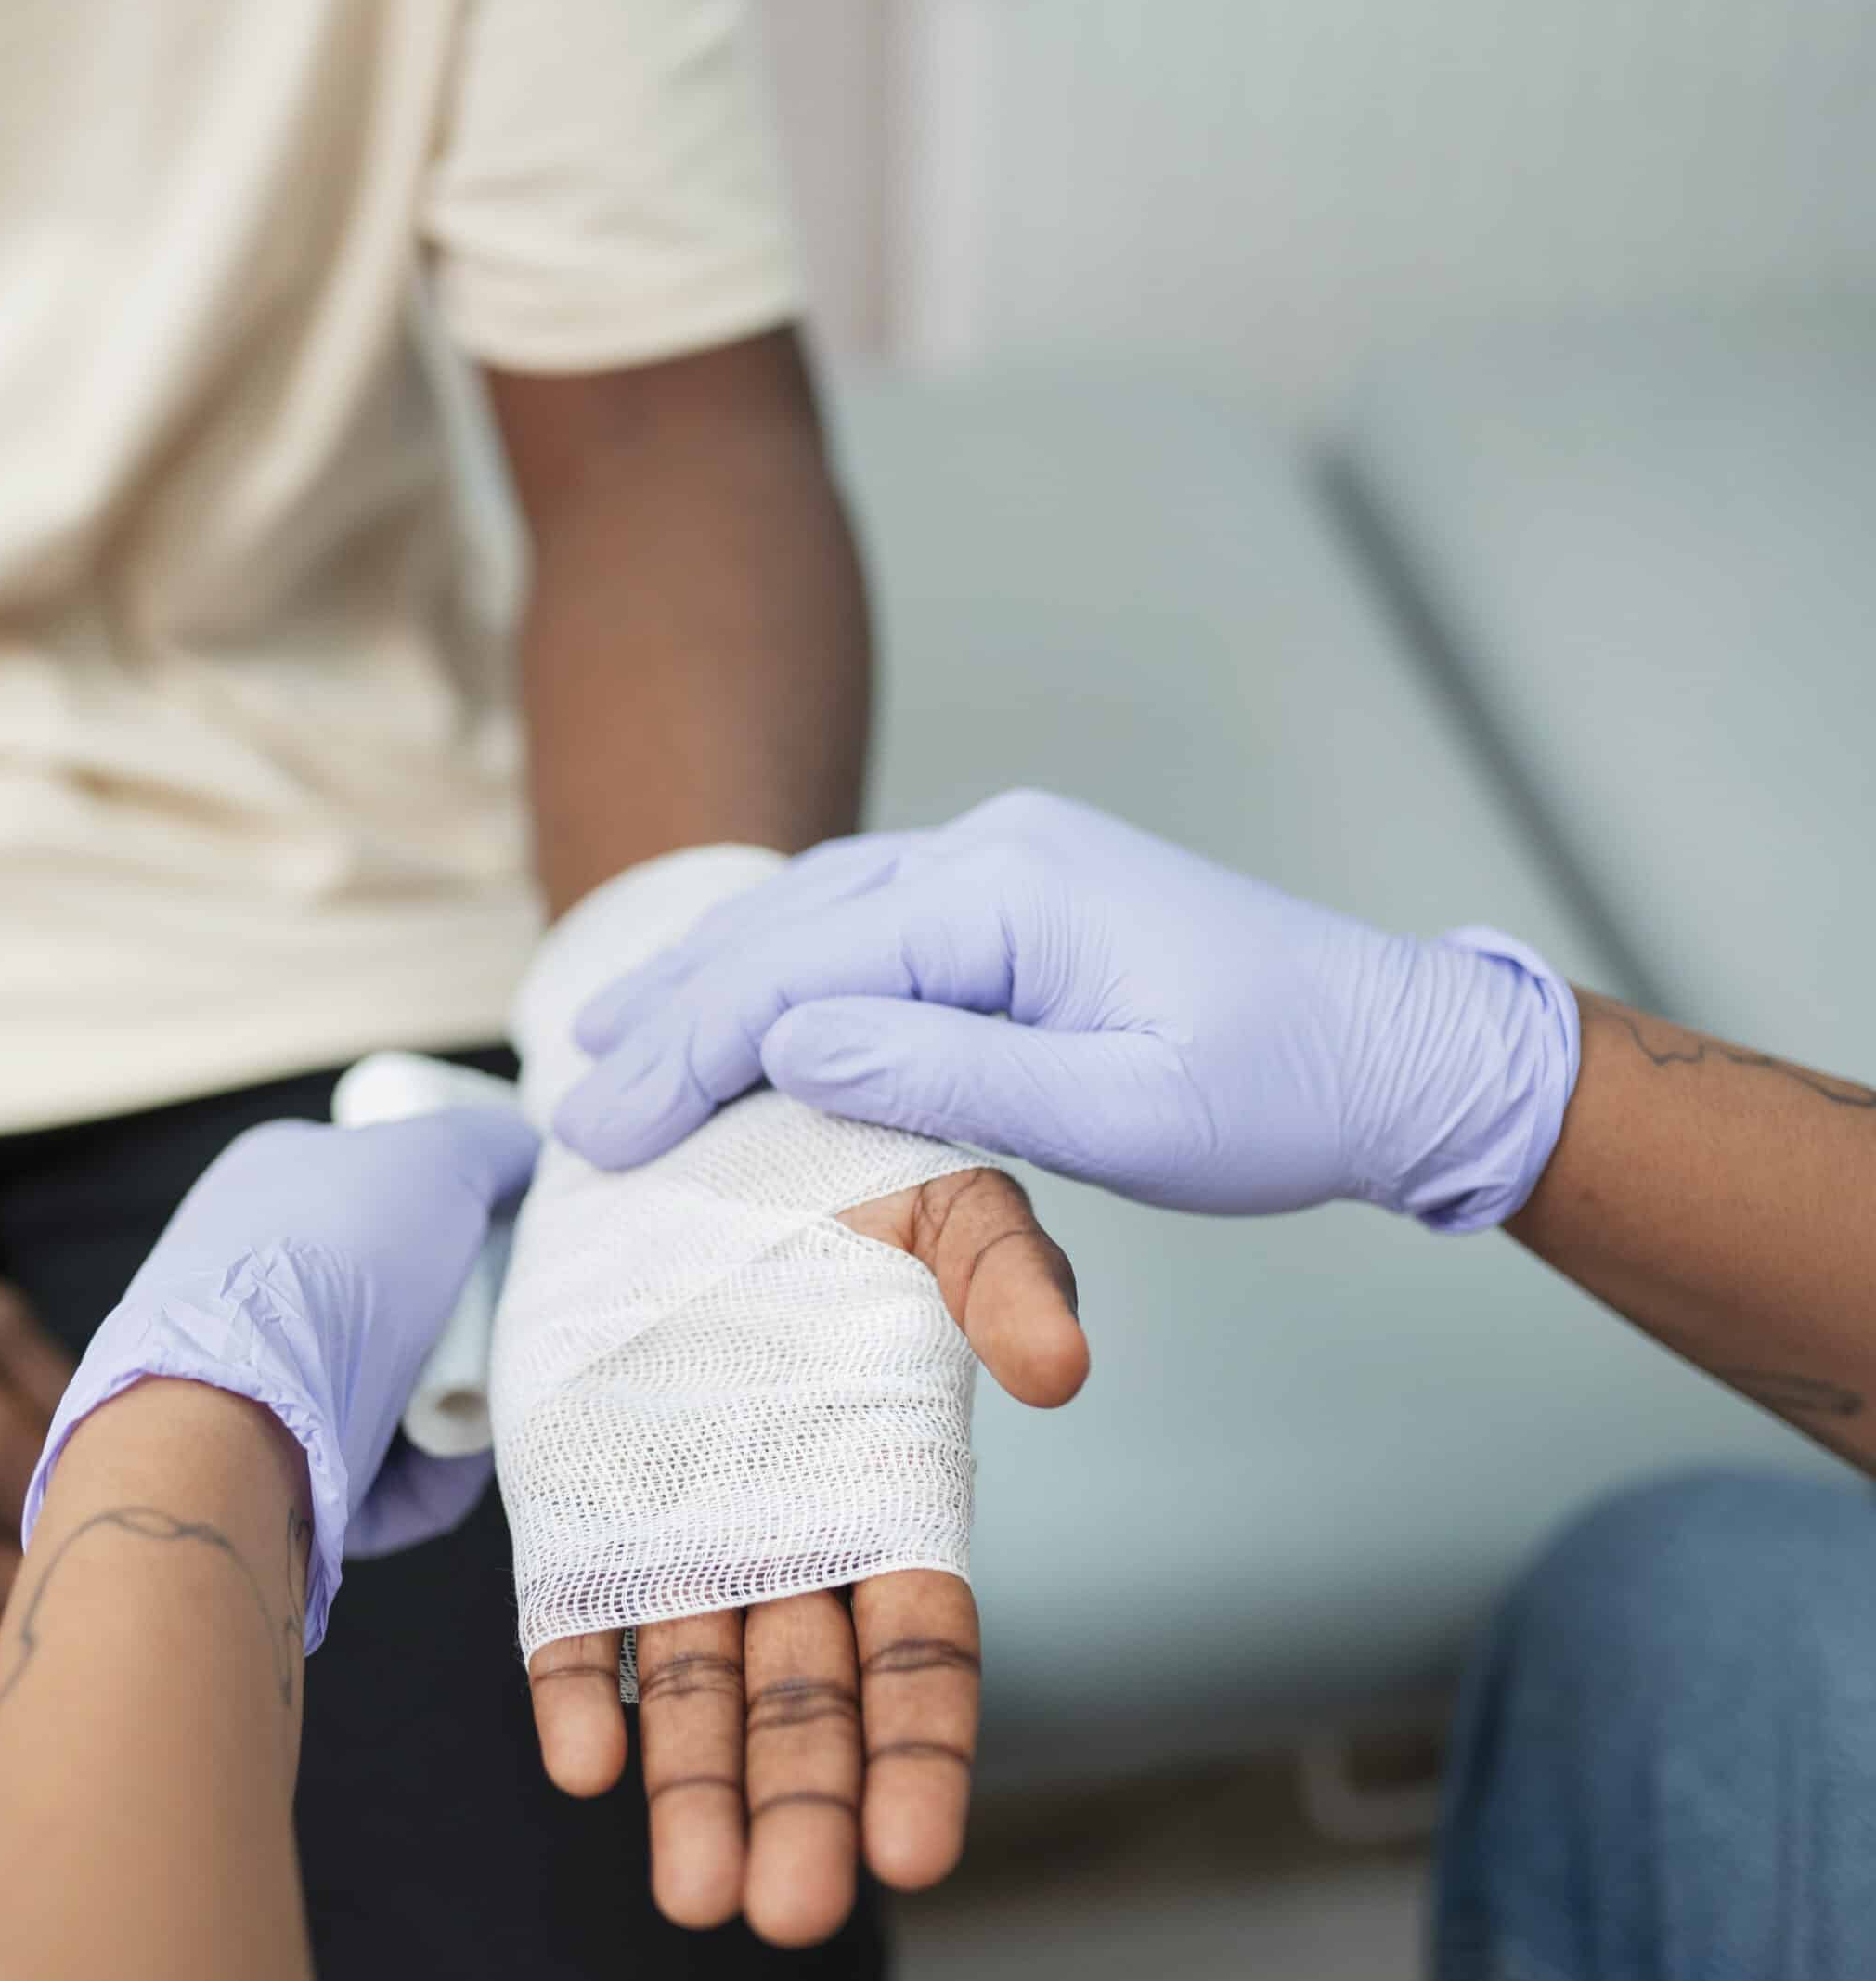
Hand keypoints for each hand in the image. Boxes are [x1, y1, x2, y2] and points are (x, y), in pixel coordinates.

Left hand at [31, 1108, 539, 1647]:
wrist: (241, 1404)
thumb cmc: (331, 1256)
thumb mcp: (431, 1153)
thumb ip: (490, 1142)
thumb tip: (525, 1154)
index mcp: (271, 1185)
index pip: (380, 1185)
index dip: (453, 1204)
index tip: (510, 1231)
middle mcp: (261, 1281)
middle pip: (406, 1296)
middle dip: (471, 1316)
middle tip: (516, 1316)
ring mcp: (268, 1382)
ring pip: (404, 1389)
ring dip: (462, 1396)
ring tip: (493, 1391)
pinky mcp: (288, 1473)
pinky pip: (391, 1472)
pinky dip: (435, 1470)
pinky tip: (459, 1455)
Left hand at [528, 1160, 1085, 1945]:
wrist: (680, 1114)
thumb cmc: (833, 1162)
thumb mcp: (944, 1195)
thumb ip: (1010, 1272)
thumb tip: (1064, 1369)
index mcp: (892, 1490)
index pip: (917, 1652)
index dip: (919, 1752)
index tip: (916, 1851)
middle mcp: (789, 1536)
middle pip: (806, 1706)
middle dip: (802, 1811)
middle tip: (789, 1912)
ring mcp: (679, 1531)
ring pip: (696, 1690)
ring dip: (692, 1791)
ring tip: (694, 1895)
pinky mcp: (575, 1506)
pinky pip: (574, 1617)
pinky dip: (578, 1690)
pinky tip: (582, 1760)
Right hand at [560, 791, 1578, 1232]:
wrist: (1402, 1052)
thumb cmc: (1280, 1098)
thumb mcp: (1121, 1118)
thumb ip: (948, 1079)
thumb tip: (791, 1046)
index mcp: (1010, 895)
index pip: (805, 969)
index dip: (693, 1052)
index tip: (606, 1128)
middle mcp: (995, 852)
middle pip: (790, 927)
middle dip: (676, 1015)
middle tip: (577, 1101)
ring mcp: (1008, 865)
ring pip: (819, 913)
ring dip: (715, 982)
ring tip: (616, 1042)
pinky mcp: (1023, 899)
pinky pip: (869, 921)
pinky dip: (785, 966)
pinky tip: (735, 1003)